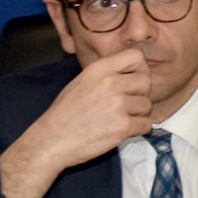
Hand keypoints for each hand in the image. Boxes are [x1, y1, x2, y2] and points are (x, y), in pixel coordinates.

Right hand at [0, 48, 153, 197]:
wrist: (50, 141)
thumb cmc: (65, 114)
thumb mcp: (81, 82)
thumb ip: (106, 74)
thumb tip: (131, 71)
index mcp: (99, 69)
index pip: (136, 56)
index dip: (139, 69)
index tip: (132, 82)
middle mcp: (110, 83)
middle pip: (146, 81)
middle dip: (139, 94)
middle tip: (125, 105)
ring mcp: (117, 105)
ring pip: (147, 105)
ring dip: (138, 114)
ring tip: (117, 119)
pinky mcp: (123, 126)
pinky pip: (146, 124)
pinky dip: (138, 129)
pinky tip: (121, 131)